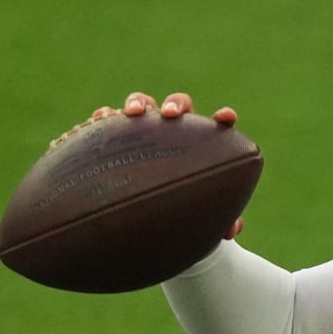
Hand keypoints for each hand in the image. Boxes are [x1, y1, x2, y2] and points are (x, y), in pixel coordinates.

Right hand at [84, 91, 245, 239]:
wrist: (145, 216)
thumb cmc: (181, 211)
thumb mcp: (200, 216)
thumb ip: (219, 220)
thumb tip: (231, 230)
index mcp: (200, 145)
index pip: (216, 126)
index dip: (223, 118)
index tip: (226, 117)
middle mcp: (173, 132)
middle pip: (179, 106)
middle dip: (176, 104)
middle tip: (170, 115)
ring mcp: (145, 130)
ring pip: (143, 104)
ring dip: (139, 102)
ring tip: (134, 113)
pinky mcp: (117, 136)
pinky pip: (109, 119)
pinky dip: (106, 114)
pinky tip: (101, 118)